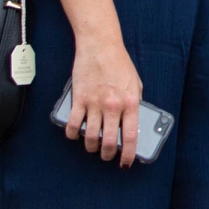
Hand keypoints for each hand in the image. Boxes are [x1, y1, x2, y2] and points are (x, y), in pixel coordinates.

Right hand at [68, 33, 141, 168]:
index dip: (129, 154)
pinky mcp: (78, 99)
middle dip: (108, 155)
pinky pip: (74, 125)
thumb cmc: (119, 64)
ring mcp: (94, 104)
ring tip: (93, 146)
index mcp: (130, 102)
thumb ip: (134, 104)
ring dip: (91, 147)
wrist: (100, 46)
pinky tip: (76, 135)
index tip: (126, 163)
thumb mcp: (135, 84)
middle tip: (107, 156)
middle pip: (109, 142)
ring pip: (90, 138)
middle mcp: (113, 106)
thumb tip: (132, 124)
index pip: (131, 136)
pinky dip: (73, 135)